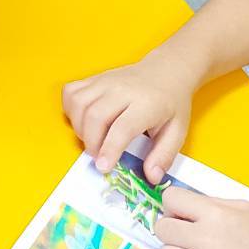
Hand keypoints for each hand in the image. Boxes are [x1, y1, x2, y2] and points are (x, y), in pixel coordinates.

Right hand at [63, 51, 197, 181]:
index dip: (109, 149)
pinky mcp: (94, 78)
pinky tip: (82, 120)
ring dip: (79, 128)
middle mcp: (122, 90)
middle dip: (91, 143)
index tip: (103, 167)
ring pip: (78, 104)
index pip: (122, 128)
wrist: (166, 71)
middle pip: (95, 116)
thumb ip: (164, 156)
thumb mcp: (177, 132)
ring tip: (92, 139)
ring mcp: (105, 81)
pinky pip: (71, 92)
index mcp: (146, 104)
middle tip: (99, 157)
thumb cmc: (171, 104)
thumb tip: (151, 177)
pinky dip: (70, 109)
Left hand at [155, 188, 248, 248]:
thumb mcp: (247, 212)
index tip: (182, 216)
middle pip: (161, 229)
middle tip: (187, 240)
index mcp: (217, 215)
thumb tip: (181, 206)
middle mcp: (208, 242)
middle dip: (171, 232)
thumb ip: (212, 206)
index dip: (173, 207)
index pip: (170, 200)